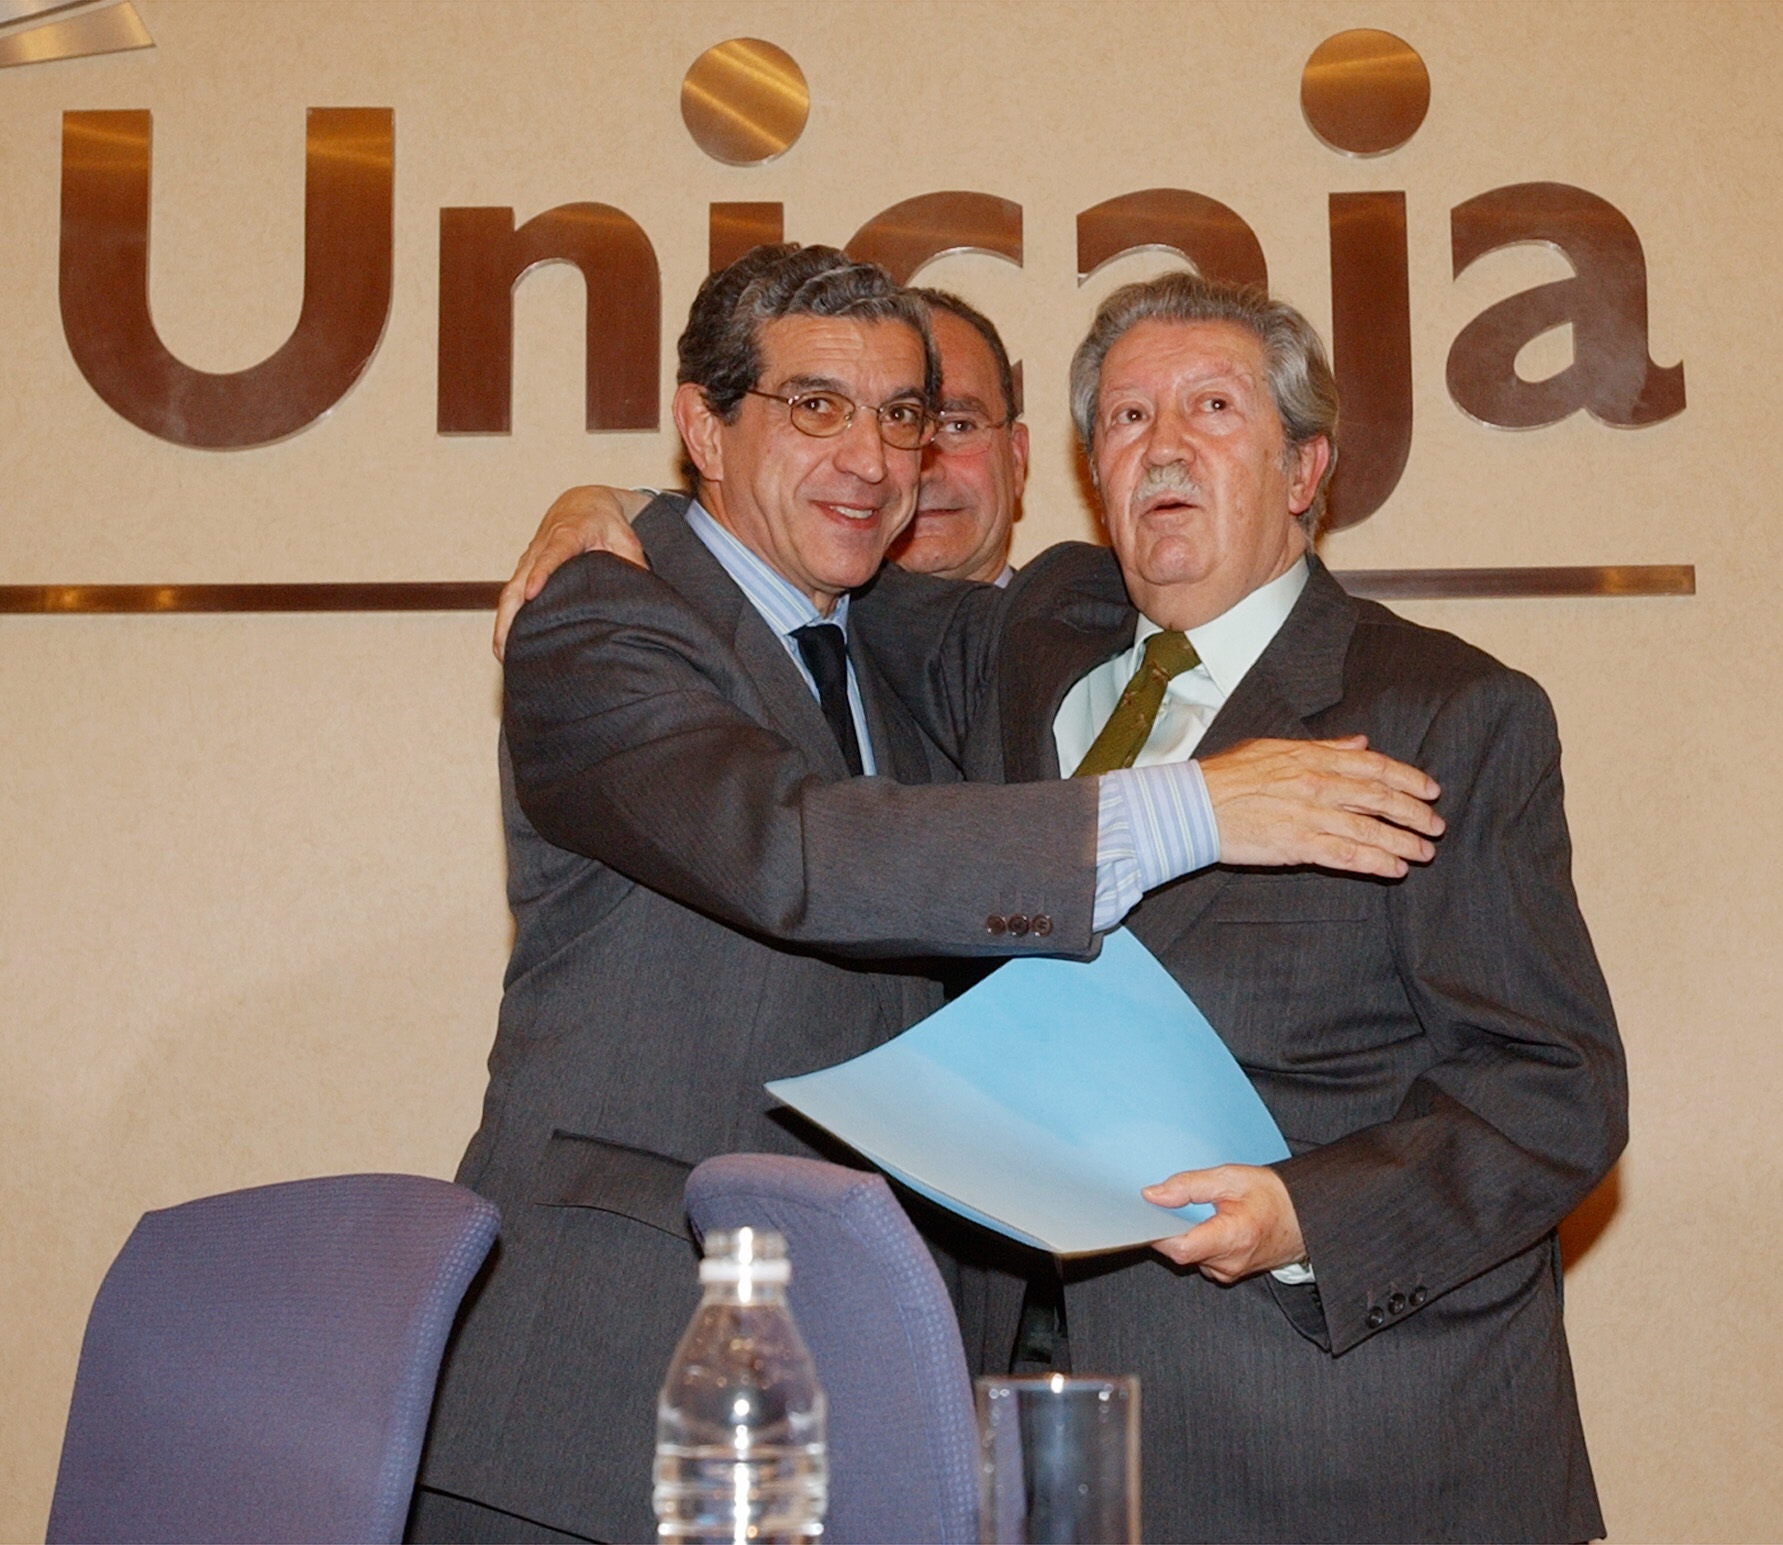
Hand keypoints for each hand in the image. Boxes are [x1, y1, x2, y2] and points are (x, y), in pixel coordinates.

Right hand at [492, 485, 652, 659]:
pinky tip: (505, 643)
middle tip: (507, 644)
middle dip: (510, 612)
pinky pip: (510, 594)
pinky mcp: (524, 568)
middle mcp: (540, 547)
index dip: (540, 574)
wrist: (582, 503)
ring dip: (502, 622)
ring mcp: (529, 559)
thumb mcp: (625, 536)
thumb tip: (642, 591)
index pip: (551, 556)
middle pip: (519, 580)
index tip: (530, 593)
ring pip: (509, 591)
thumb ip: (633, 562)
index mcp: (567, 535)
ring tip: (501, 654)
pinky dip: (505, 617)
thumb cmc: (605, 522)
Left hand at [1143, 1164, 1304, 1281]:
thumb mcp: (1230, 1178)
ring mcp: (1230, 1272)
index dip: (1158, 1232)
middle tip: (1176, 1203)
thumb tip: (1152, 1196)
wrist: (1306, 1216)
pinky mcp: (1229, 1274)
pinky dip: (1198, 1242)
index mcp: (1232, 1238)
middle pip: (1181, 1252)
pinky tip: (1208, 1225)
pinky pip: (1201, 1260)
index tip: (1149, 1214)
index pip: (1180, 1248)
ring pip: (1190, 1256)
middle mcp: (1230, 1263)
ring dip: (1186, 1235)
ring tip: (1201, 1212)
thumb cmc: (1274, 1196)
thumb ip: (1188, 1186)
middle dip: (1171, 1228)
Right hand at [1199, 735, 1442, 877]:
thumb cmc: (1227, 775)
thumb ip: (1323, 747)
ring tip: (1423, 853)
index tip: (1431, 790)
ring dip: (1403, 842)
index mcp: (1313, 757)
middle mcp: (1318, 784)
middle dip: (1414, 813)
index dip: (1408, 778)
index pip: (1375, 766)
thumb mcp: (1274, 747)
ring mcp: (1310, 815)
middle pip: (1380, 798)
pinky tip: (1395, 870)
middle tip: (1436, 826)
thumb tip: (1359, 743)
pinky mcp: (1298, 845)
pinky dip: (1375, 863)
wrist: (1194, 804)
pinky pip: (1347, 855)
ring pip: (1371, 829)